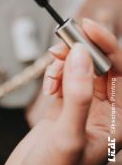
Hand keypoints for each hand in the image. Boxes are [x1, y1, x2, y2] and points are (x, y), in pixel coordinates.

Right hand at [4, 19, 121, 164]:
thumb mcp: (68, 136)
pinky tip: (49, 83)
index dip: (108, 46)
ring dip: (65, 60)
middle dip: (82, 50)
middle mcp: (104, 111)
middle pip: (101, 66)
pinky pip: (65, 75)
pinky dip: (55, 72)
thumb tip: (81, 55)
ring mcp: (83, 105)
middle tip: (62, 41)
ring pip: (81, 68)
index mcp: (118, 121)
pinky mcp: (64, 103)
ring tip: (52, 65)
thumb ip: (78, 95)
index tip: (87, 28)